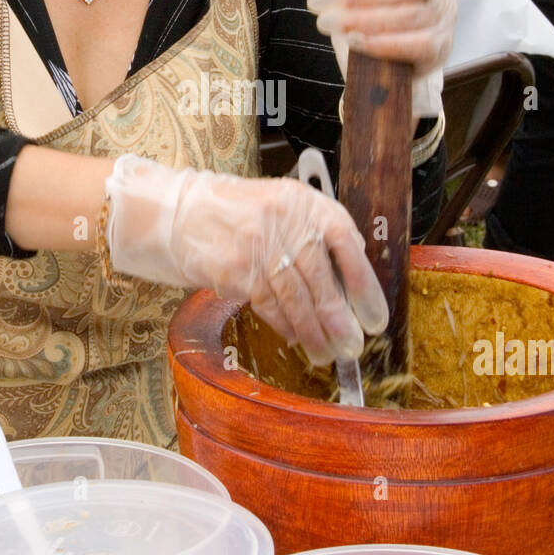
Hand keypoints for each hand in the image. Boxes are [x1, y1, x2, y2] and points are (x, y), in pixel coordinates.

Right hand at [105, 155, 388, 367]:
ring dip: (313, 330)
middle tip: (353, 345)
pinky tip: (296, 339)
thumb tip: (350, 286)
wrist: (178, 212)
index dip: (364, 283)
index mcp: (303, 201)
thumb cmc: (235, 214)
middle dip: (339, 317)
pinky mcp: (235, 268)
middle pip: (320, 276)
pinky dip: (285, 326)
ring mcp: (257, 242)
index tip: (374, 316)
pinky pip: (268, 304)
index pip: (345, 241)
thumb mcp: (281, 208)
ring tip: (328, 353)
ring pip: (295, 296)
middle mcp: (284, 218)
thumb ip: (314, 236)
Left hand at [306, 0, 457, 113]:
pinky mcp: (440, 49)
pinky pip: (417, 45)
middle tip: (317, 2)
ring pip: (411, 16)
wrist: (392, 57)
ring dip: (363, 19)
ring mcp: (445, 17)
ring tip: (327, 22)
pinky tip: (354, 40)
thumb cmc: (375, 2)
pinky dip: (383, 43)